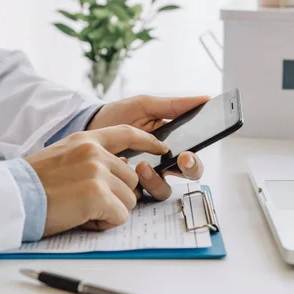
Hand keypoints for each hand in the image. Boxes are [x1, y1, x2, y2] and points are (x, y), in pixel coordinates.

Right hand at [25, 125, 167, 235]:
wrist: (11, 197)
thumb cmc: (32, 184)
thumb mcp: (62, 157)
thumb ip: (91, 158)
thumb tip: (119, 168)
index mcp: (86, 140)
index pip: (126, 133)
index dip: (147, 141)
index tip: (161, 148)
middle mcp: (95, 152)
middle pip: (131, 179)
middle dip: (116, 196)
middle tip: (87, 203)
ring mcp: (97, 172)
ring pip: (129, 200)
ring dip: (110, 211)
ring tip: (81, 210)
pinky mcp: (98, 195)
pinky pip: (120, 217)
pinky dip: (104, 224)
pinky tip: (81, 219)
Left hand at [87, 94, 209, 199]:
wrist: (87, 127)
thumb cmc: (117, 115)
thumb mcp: (145, 106)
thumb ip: (174, 105)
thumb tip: (206, 99)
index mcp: (171, 145)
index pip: (192, 159)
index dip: (195, 161)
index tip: (186, 155)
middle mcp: (162, 164)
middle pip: (186, 177)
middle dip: (187, 171)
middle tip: (179, 161)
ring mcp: (145, 177)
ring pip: (164, 190)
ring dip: (156, 179)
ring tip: (141, 165)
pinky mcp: (127, 187)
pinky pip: (138, 195)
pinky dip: (132, 183)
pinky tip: (121, 165)